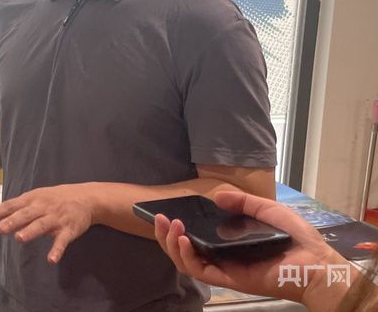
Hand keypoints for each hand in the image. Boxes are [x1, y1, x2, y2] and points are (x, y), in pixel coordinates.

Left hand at [0, 184, 93, 264]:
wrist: (86, 198)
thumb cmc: (56, 198)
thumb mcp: (37, 197)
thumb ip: (19, 208)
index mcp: (33, 199)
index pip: (13, 205)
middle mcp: (43, 207)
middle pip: (26, 214)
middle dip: (13, 221)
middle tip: (1, 229)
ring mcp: (56, 218)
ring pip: (42, 225)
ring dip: (31, 231)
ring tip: (19, 238)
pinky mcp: (69, 229)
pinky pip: (62, 241)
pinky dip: (57, 250)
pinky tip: (51, 259)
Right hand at [154, 191, 351, 307]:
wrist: (315, 262)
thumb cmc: (295, 237)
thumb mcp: (267, 209)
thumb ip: (242, 202)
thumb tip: (216, 196)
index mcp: (228, 240)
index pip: (195, 234)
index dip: (177, 224)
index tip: (166, 210)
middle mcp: (221, 254)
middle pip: (183, 248)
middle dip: (165, 233)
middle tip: (158, 216)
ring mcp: (222, 266)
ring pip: (185, 260)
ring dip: (170, 243)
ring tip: (169, 225)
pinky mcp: (227, 277)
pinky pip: (199, 269)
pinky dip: (186, 255)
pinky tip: (183, 238)